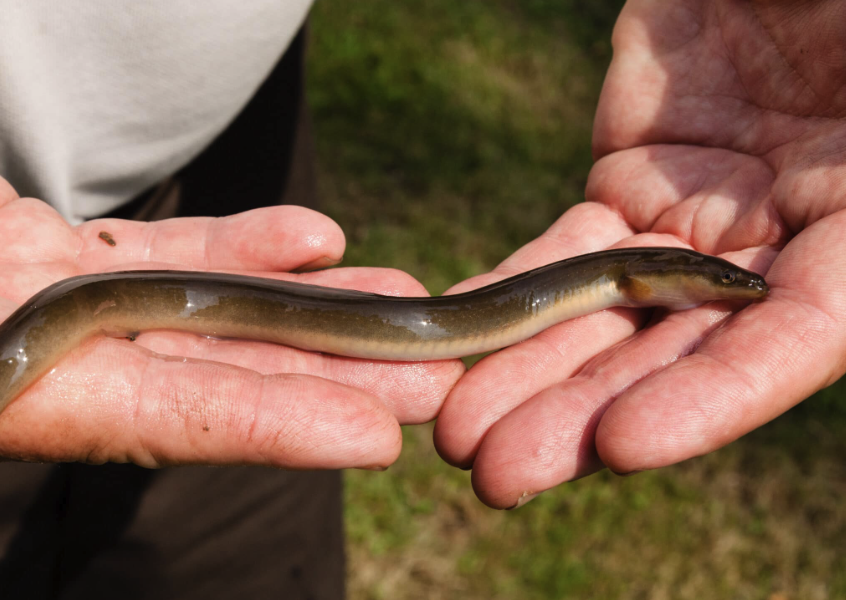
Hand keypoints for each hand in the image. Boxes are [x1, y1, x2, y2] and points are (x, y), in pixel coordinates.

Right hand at [0, 144, 462, 471]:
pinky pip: (159, 246)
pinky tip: (318, 238)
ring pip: (202, 305)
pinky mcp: (41, 250)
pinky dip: (235, 242)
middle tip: (433, 374)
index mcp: (3, 396)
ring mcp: (44, 304)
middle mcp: (38, 363)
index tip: (375, 436)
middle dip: (326, 372)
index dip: (272, 427)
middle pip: (211, 369)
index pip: (164, 419)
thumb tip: (104, 372)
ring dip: (308, 303)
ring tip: (405, 296)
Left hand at [434, 0, 845, 507]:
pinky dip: (513, 295)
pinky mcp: (630, 184)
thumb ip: (845, 177)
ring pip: (604, 317)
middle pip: (672, 355)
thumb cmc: (835, 3)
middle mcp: (777, 247)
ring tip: (455, 431)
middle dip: (581, 416)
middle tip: (494, 474)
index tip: (620, 445)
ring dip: (529, 377)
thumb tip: (780, 281)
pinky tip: (457, 334)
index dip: (709, 399)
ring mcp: (695, 219)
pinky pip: (563, 253)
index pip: (789, 342)